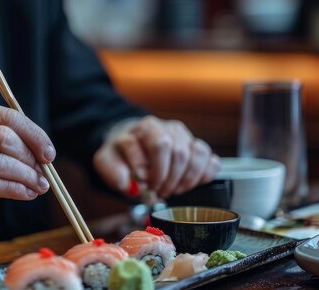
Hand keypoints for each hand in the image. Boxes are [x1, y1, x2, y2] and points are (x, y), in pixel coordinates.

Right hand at [0, 103, 53, 220]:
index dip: (33, 134)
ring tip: (40, 185)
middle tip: (44, 170)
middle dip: (31, 156)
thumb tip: (43, 151)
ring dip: (28, 176)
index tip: (48, 151)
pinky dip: (17, 190)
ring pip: (1, 163)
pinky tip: (27, 193)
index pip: (5, 116)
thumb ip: (2, 134)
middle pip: (4, 138)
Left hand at [93, 116, 219, 198]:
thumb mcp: (107, 161)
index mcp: (146, 127)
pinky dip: (204, 176)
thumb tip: (128, 184)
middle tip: (158, 191)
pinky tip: (190, 184)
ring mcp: (186, 137)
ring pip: (197, 155)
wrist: (132, 146)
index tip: (143, 183)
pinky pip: (211, 160)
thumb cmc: (122, 155)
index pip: (158, 145)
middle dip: (168, 178)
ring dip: (186, 179)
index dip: (153, 169)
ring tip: (172, 189)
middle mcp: (168, 128)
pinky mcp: (197, 148)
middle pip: (179, 152)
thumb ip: (112, 171)